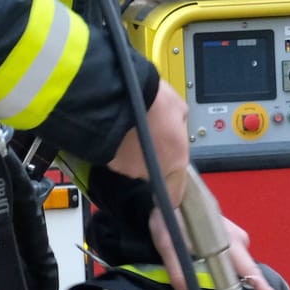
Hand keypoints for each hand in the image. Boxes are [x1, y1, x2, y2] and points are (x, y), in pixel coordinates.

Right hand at [107, 80, 189, 207]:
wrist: (117, 95)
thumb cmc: (151, 99)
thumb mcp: (180, 109)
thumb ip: (180, 128)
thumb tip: (175, 129)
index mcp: (175, 161)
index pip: (175, 194)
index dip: (172, 191)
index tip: (170, 187)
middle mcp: (151, 170)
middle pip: (153, 172)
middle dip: (152, 156)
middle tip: (151, 135)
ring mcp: (129, 168)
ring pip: (134, 163)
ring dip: (135, 150)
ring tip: (133, 128)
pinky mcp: (110, 162)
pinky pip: (118, 156)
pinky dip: (120, 146)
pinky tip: (121, 130)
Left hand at [147, 209, 287, 289]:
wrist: (172, 188)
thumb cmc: (170, 213)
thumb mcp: (167, 245)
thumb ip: (178, 273)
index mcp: (224, 241)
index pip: (249, 270)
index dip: (263, 288)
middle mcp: (235, 236)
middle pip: (247, 268)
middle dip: (243, 283)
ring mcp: (234, 231)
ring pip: (240, 260)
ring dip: (230, 270)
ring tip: (208, 272)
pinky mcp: (230, 229)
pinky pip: (235, 252)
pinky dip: (227, 260)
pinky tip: (208, 259)